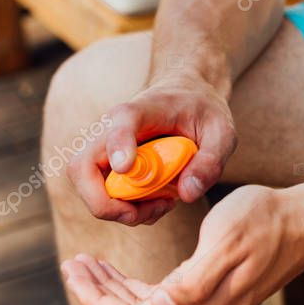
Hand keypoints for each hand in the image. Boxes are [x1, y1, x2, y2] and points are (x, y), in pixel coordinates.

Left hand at [61, 185, 303, 304]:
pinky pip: (158, 303)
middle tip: (71, 264)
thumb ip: (192, 279)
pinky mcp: (210, 300)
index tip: (73, 270)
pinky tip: (118, 271)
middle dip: (96, 295)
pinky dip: (132, 289)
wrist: (302, 223)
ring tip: (86, 264)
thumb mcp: (224, 239)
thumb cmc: (263, 220)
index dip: (95, 300)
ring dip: (111, 291)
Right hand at [65, 74, 235, 226]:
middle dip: (106, 203)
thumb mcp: (221, 131)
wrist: (187, 94)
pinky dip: (126, 209)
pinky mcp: (109, 165)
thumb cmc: (203, 109)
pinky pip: (103, 194)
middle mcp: (112, 128)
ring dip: (120, 210)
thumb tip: (187, 194)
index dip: (118, 147)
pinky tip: (158, 200)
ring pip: (88, 187)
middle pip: (82, 168)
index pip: (120, 125)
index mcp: (141, 110)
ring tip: (163, 203)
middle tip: (146, 209)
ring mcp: (106, 148)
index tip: (126, 168)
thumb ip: (210, 161)